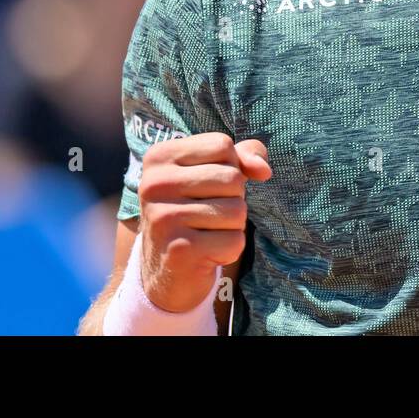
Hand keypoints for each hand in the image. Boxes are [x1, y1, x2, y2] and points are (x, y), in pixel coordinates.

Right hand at [137, 132, 271, 311]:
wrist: (167, 271)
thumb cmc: (196, 210)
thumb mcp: (214, 172)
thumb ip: (243, 156)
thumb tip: (264, 170)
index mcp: (159, 157)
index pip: (222, 145)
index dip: (229, 167)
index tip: (205, 187)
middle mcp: (154, 184)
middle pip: (232, 178)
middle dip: (233, 199)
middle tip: (207, 215)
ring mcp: (164, 218)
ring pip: (237, 210)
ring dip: (232, 226)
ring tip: (206, 233)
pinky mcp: (180, 250)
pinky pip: (235, 241)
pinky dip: (230, 249)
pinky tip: (206, 253)